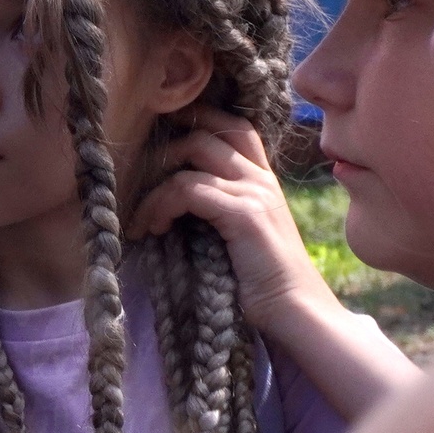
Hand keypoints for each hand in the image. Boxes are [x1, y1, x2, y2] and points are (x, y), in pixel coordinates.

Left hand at [127, 108, 333, 330]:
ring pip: (191, 156)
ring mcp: (255, 192)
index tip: (159, 139)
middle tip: (137, 183)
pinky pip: (188, 189)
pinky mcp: (244, 213)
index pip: (233, 126)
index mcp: (263, 180)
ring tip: (142, 221)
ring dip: (154, 188)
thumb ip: (215, 209)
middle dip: (164, 150)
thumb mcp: (235, 236)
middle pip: (207, 132)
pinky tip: (153, 229)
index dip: (197, 120)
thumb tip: (166, 197)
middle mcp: (261, 178)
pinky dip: (161, 205)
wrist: (295, 312)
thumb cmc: (259, 284)